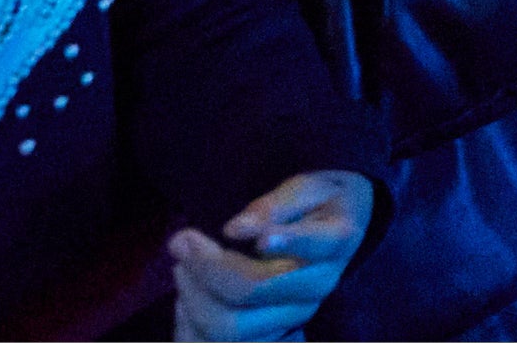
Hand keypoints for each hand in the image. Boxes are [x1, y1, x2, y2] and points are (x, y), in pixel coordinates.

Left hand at [170, 169, 372, 341]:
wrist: (334, 232)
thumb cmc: (316, 204)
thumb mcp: (305, 188)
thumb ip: (273, 206)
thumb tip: (234, 229)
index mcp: (335, 241)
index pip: (309, 247)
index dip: (269, 243)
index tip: (232, 228)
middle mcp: (318, 286)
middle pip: (251, 291)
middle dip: (205, 267)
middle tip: (180, 239)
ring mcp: (294, 316)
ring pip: (229, 326)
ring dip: (192, 295)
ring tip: (182, 264)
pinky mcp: (271, 335)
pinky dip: (191, 322)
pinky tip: (187, 295)